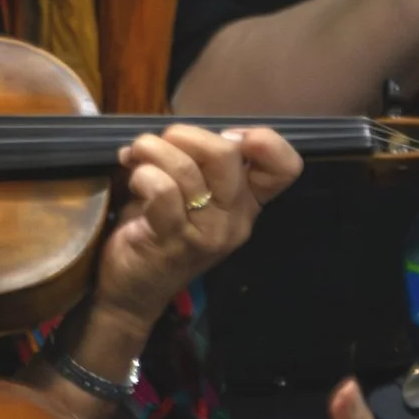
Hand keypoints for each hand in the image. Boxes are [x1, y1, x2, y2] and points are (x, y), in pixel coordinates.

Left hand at [92, 123, 300, 334]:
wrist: (132, 288)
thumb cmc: (158, 227)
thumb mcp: (189, 191)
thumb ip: (200, 161)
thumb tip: (185, 130)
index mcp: (247, 202)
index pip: (286, 168)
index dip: (263, 139)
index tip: (225, 136)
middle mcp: (237, 219)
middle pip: (227, 153)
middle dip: (183, 135)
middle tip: (156, 145)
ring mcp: (209, 234)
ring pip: (186, 168)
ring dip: (151, 150)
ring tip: (134, 157)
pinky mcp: (175, 242)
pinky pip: (161, 190)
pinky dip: (141, 174)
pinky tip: (134, 180)